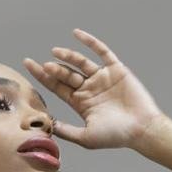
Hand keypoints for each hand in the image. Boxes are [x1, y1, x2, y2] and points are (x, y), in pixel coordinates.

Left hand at [22, 29, 166, 152]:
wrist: (142, 130)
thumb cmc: (116, 137)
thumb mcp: (87, 137)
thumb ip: (67, 131)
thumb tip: (47, 124)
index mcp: (81, 103)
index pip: (57, 86)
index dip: (42, 75)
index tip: (28, 64)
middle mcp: (90, 88)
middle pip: (66, 73)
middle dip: (54, 69)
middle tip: (46, 66)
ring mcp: (102, 78)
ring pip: (81, 62)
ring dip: (68, 56)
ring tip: (56, 53)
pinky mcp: (116, 70)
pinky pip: (101, 52)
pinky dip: (90, 42)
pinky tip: (77, 34)